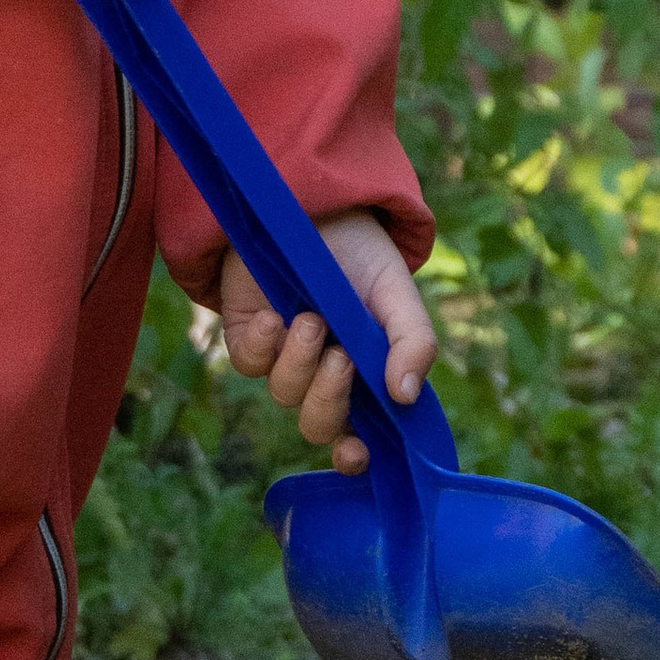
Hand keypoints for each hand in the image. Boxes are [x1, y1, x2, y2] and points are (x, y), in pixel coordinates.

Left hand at [220, 210, 436, 471]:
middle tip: (341, 357)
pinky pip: (248, 362)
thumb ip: (413, 342)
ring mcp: (282, 356)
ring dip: (299, 362)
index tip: (356, 452)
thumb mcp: (399, 294)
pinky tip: (274, 316)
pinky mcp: (246, 334)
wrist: (316, 202)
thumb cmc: (362, 253)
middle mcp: (322, 373)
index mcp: (365, 375)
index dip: (354, 457)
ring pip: (283, 394)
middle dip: (329, 399)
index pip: (358, 435)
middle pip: (318, 425)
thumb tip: (406, 398)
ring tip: (310, 318)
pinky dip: (262, 345)